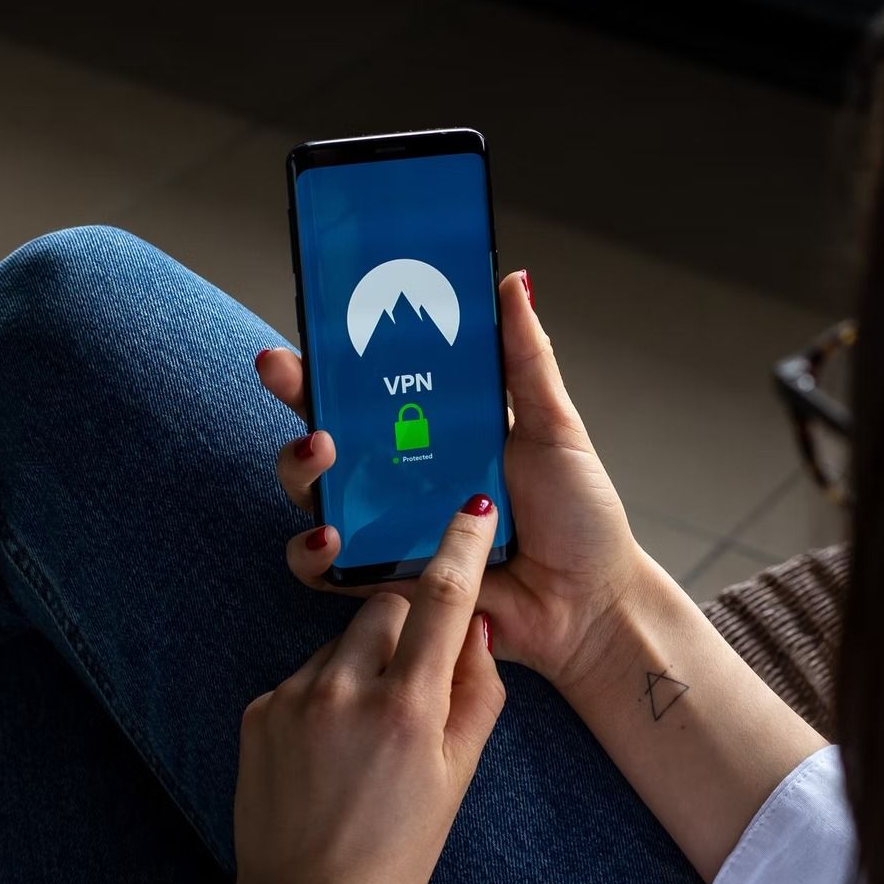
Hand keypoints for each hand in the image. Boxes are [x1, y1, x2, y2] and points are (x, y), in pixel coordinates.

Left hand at [229, 495, 504, 883]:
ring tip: (365, 737)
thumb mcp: (458, 778)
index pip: (443, 601)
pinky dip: (324, 697)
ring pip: (342, 645)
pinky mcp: (258, 712)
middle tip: (414, 683)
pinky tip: (328, 753)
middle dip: (406, 627)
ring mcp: (294, 699)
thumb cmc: (397, 852)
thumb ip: (477, 695)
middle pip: (385, 610)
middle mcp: (346, 690)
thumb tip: (477, 629)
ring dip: (362, 666)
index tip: (471, 511)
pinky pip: (304, 678)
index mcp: (408, 708)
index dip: (460, 548)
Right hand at [255, 270, 650, 686]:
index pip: (370, 386)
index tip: (306, 330)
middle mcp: (403, 476)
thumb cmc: (579, 518)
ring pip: (313, 493)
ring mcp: (389, 528)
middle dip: (298, 398)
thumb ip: (526, 359)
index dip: (330, 357)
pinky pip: (325, 568)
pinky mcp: (384, 581)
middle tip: (292, 375)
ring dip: (301, 469)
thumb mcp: (556, 427)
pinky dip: (315, 552)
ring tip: (322, 452)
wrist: (591, 603)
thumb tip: (512, 281)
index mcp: (437, 432)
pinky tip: (330, 534)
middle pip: (327, 430)